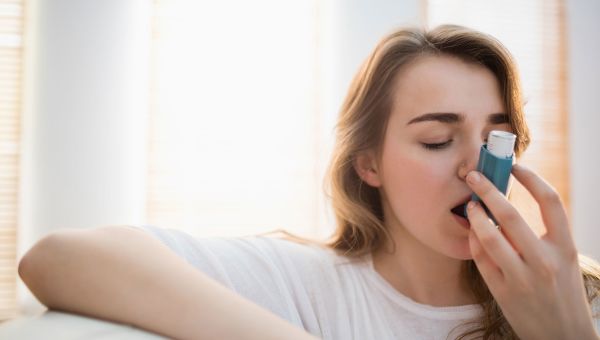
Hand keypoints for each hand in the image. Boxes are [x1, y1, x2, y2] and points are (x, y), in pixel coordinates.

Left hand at [465, 163, 598, 339]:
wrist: (563, 336)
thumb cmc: (561, 292)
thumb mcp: (564, 261)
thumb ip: (543, 236)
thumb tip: (506, 204)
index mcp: (565, 248)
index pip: (550, 202)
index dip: (531, 178)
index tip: (514, 166)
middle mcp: (545, 262)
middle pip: (510, 214)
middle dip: (488, 189)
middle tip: (473, 175)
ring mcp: (522, 278)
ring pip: (489, 236)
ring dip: (475, 215)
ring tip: (470, 205)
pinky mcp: (503, 292)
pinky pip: (481, 258)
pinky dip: (474, 240)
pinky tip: (471, 231)